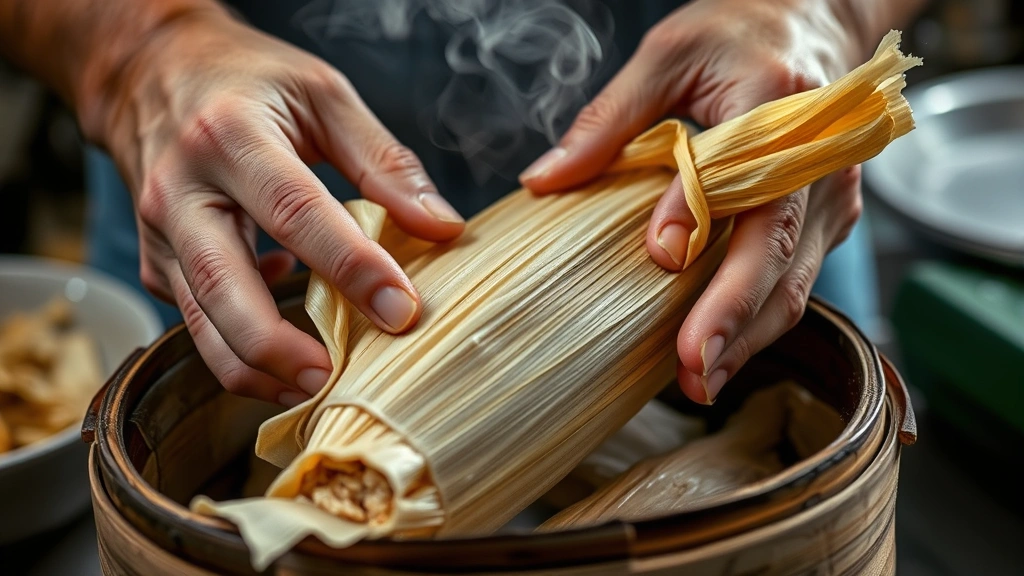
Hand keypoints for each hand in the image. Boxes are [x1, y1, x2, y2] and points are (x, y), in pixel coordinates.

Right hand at [91, 9, 464, 405]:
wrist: (151, 72)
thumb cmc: (246, 80)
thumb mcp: (322, 93)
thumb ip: (384, 161)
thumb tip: (441, 226)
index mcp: (229, 136)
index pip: (295, 213)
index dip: (351, 267)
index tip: (401, 309)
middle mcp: (180, 189)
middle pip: (223, 288)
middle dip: (281, 348)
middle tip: (337, 379)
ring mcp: (159, 232)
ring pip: (200, 322)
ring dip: (257, 368)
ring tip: (316, 387)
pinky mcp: (156, 261)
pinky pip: (195, 319)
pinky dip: (238, 346)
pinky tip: (285, 340)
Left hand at [521, 0, 865, 403]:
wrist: (816, 25)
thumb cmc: (738, 36)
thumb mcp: (667, 53)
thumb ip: (611, 117)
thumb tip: (546, 180)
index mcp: (777, 102)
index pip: (743, 172)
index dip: (702, 218)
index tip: (661, 261)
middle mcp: (820, 157)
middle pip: (780, 250)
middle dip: (735, 316)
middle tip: (693, 370)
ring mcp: (832, 195)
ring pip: (795, 282)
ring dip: (749, 338)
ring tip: (700, 384)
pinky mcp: (828, 221)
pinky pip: (796, 281)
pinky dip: (757, 322)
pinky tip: (718, 353)